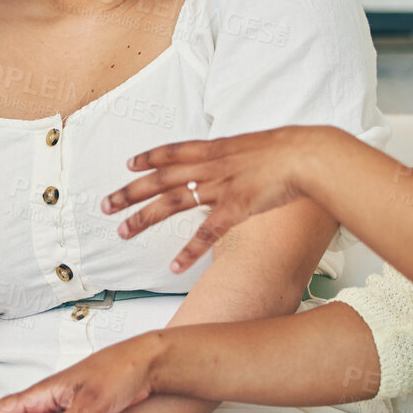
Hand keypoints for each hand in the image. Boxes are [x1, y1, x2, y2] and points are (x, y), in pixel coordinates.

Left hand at [102, 126, 324, 272]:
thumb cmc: (288, 150)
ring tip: (122, 232)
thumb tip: (229, 159)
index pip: (172, 152)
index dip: (148, 158)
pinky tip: (173, 267)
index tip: (128, 166)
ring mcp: (220, 187)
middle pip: (159, 180)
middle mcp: (209, 166)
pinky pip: (206, 234)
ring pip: (171, 204)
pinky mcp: (235, 209)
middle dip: (129, 193)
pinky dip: (188, 251)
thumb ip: (235, 155)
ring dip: (143, 219)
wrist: (308, 154)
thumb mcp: (253, 145)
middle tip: (104, 206)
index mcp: (214, 148)